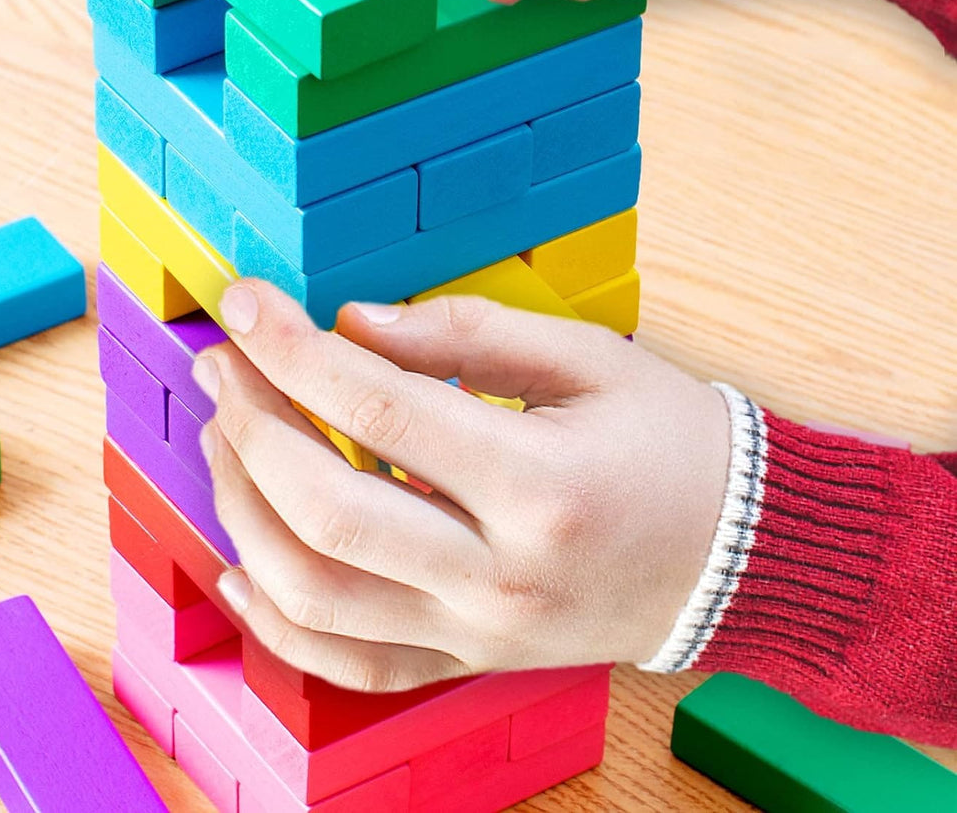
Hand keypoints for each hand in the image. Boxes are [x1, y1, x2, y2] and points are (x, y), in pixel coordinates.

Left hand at [193, 281, 730, 692]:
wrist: (744, 558)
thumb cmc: (674, 445)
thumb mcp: (589, 359)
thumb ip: (467, 331)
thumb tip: (354, 324)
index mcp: (539, 484)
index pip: (376, 408)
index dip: (292, 348)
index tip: (245, 302)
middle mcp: (500, 576)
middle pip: (325, 510)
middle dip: (250, 425)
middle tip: (221, 363)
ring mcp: (479, 634)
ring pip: (316, 596)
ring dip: (244, 511)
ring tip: (226, 438)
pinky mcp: (470, 661)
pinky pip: (349, 664)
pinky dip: (277, 622)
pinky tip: (238, 567)